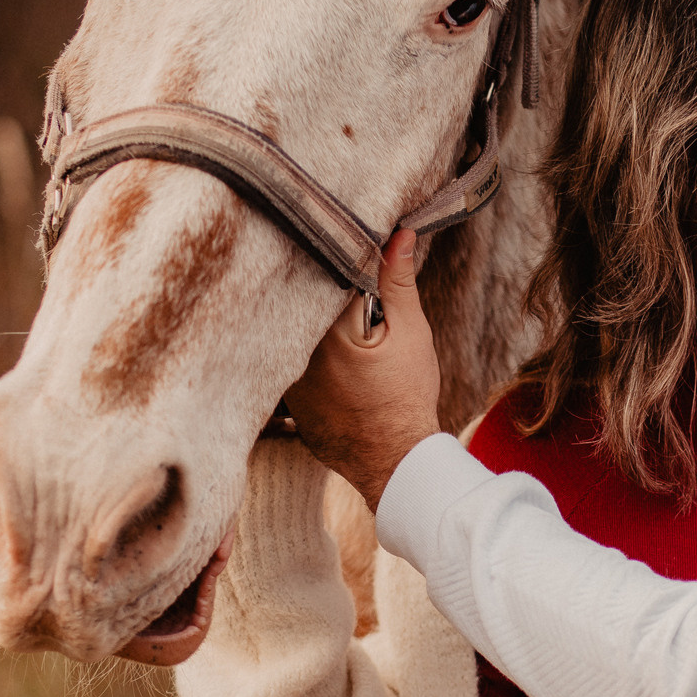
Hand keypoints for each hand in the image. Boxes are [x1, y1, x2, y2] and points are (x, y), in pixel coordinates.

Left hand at [282, 230, 443, 509]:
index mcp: (325, 329)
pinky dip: (306, 354)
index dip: (331, 254)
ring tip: (331, 315)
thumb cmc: (406, 397)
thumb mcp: (411, 332)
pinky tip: (327, 356)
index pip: (319, 276)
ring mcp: (285, 380)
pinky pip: (290, 364)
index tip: (342, 236)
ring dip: (307, 320)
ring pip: (291, 334)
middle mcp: (295, 353)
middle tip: (337, 269)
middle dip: (316, 285)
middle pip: (298, 303)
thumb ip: (398, 281)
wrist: (394, 461)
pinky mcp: (286, 400)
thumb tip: (400, 234)